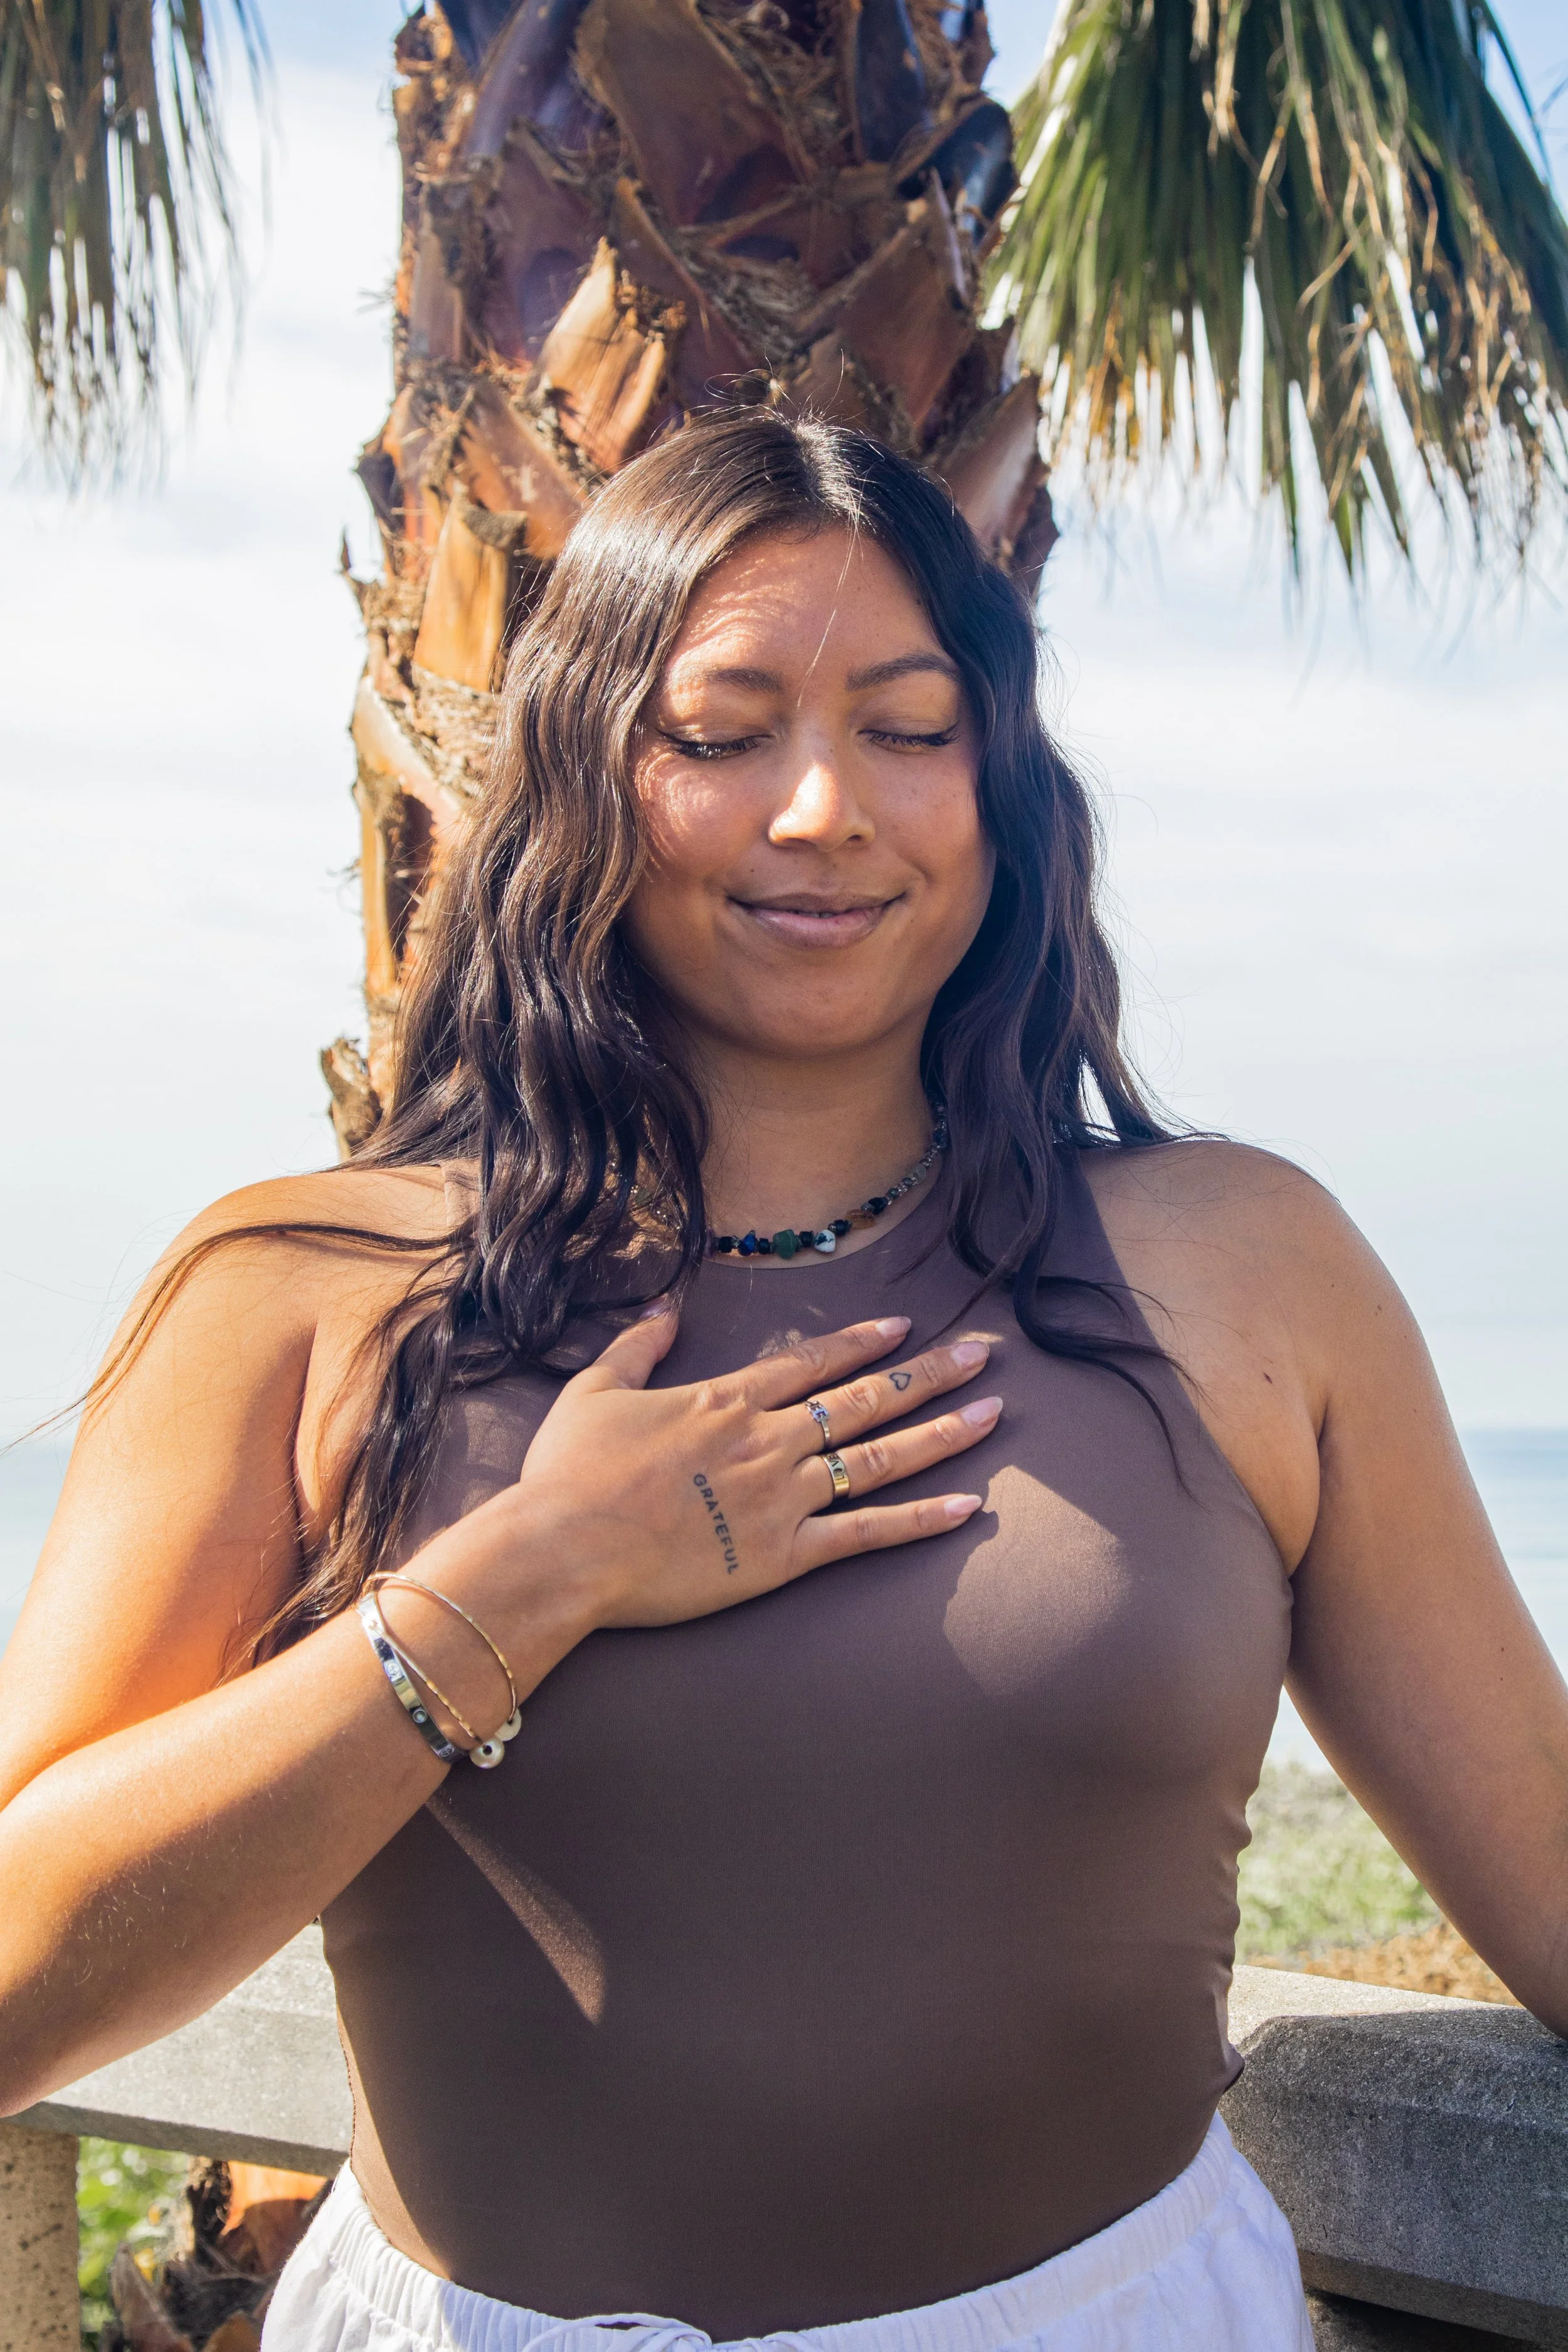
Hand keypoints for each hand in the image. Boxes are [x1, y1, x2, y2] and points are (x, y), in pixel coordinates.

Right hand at [412, 1309, 998, 1653]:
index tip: (905, 1328)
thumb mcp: (592, 1391)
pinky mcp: (782, 1556)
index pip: (811, 1363)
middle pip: (864, 1399)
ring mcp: (781, 1498)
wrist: (561, 1548)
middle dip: (928, 1373)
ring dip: (940, 1434)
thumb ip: (636, 1346)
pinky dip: (920, 1522)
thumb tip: (666, 1309)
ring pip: (878, 1458)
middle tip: (983, 1355)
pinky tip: (969, 1508)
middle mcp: (767, 1440)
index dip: (861, 1343)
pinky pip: (866, 1535)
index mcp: (726, 1401)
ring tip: (992, 1414)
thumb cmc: (566, 1475)